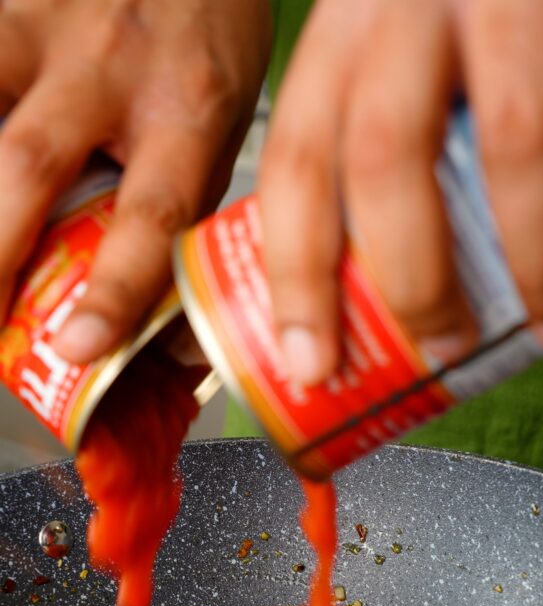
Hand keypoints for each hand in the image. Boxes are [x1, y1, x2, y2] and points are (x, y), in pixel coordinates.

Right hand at [0, 0, 271, 361]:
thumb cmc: (207, 43)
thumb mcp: (224, 130)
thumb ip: (187, 216)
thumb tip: (168, 338)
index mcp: (188, 109)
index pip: (151, 214)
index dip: (111, 289)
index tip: (76, 347)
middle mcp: (113, 63)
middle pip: (30, 164)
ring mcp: (47, 22)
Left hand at [258, 0, 542, 385]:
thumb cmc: (472, 11)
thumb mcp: (403, 53)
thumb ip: (387, 136)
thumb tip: (380, 292)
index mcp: (348, 29)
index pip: (298, 159)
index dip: (297, 275)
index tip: (313, 364)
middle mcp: (412, 0)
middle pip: (387, 156)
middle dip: (416, 280)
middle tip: (446, 346)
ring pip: (517, 143)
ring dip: (539, 257)